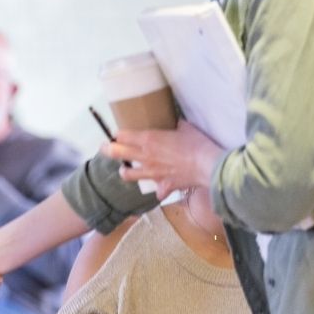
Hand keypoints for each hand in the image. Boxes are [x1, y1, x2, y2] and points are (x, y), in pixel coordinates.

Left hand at [103, 120, 225, 199]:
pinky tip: (160, 191)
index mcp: (149, 139)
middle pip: (117, 153)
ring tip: (124, 170)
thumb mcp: (186, 128)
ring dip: (125, 171)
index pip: (123, 136)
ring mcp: (152, 173)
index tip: (116, 134)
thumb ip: (177, 125)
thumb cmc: (198, 143)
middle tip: (104, 148)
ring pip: (129, 174)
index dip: (117, 135)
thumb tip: (177, 122)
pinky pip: (158, 192)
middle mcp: (146, 156)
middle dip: (108, 150)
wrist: (208, 165)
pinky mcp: (164, 185)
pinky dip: (159, 191)